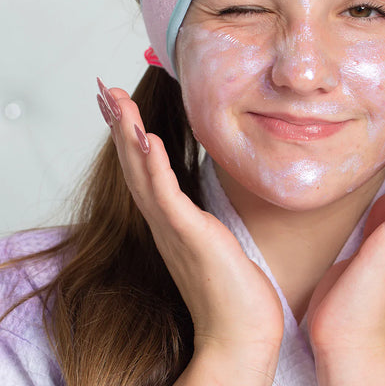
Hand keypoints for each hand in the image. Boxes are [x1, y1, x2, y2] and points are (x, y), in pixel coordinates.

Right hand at [96, 81, 283, 384]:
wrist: (240, 334)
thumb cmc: (232, 290)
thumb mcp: (212, 241)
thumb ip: (199, 219)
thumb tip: (199, 205)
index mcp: (168, 220)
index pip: (142, 170)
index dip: (127, 136)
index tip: (118, 106)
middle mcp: (162, 222)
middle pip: (133, 165)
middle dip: (119, 125)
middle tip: (105, 90)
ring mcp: (172, 229)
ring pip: (142, 172)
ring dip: (128, 134)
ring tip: (116, 100)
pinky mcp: (189, 236)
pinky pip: (167, 194)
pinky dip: (154, 164)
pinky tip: (148, 137)